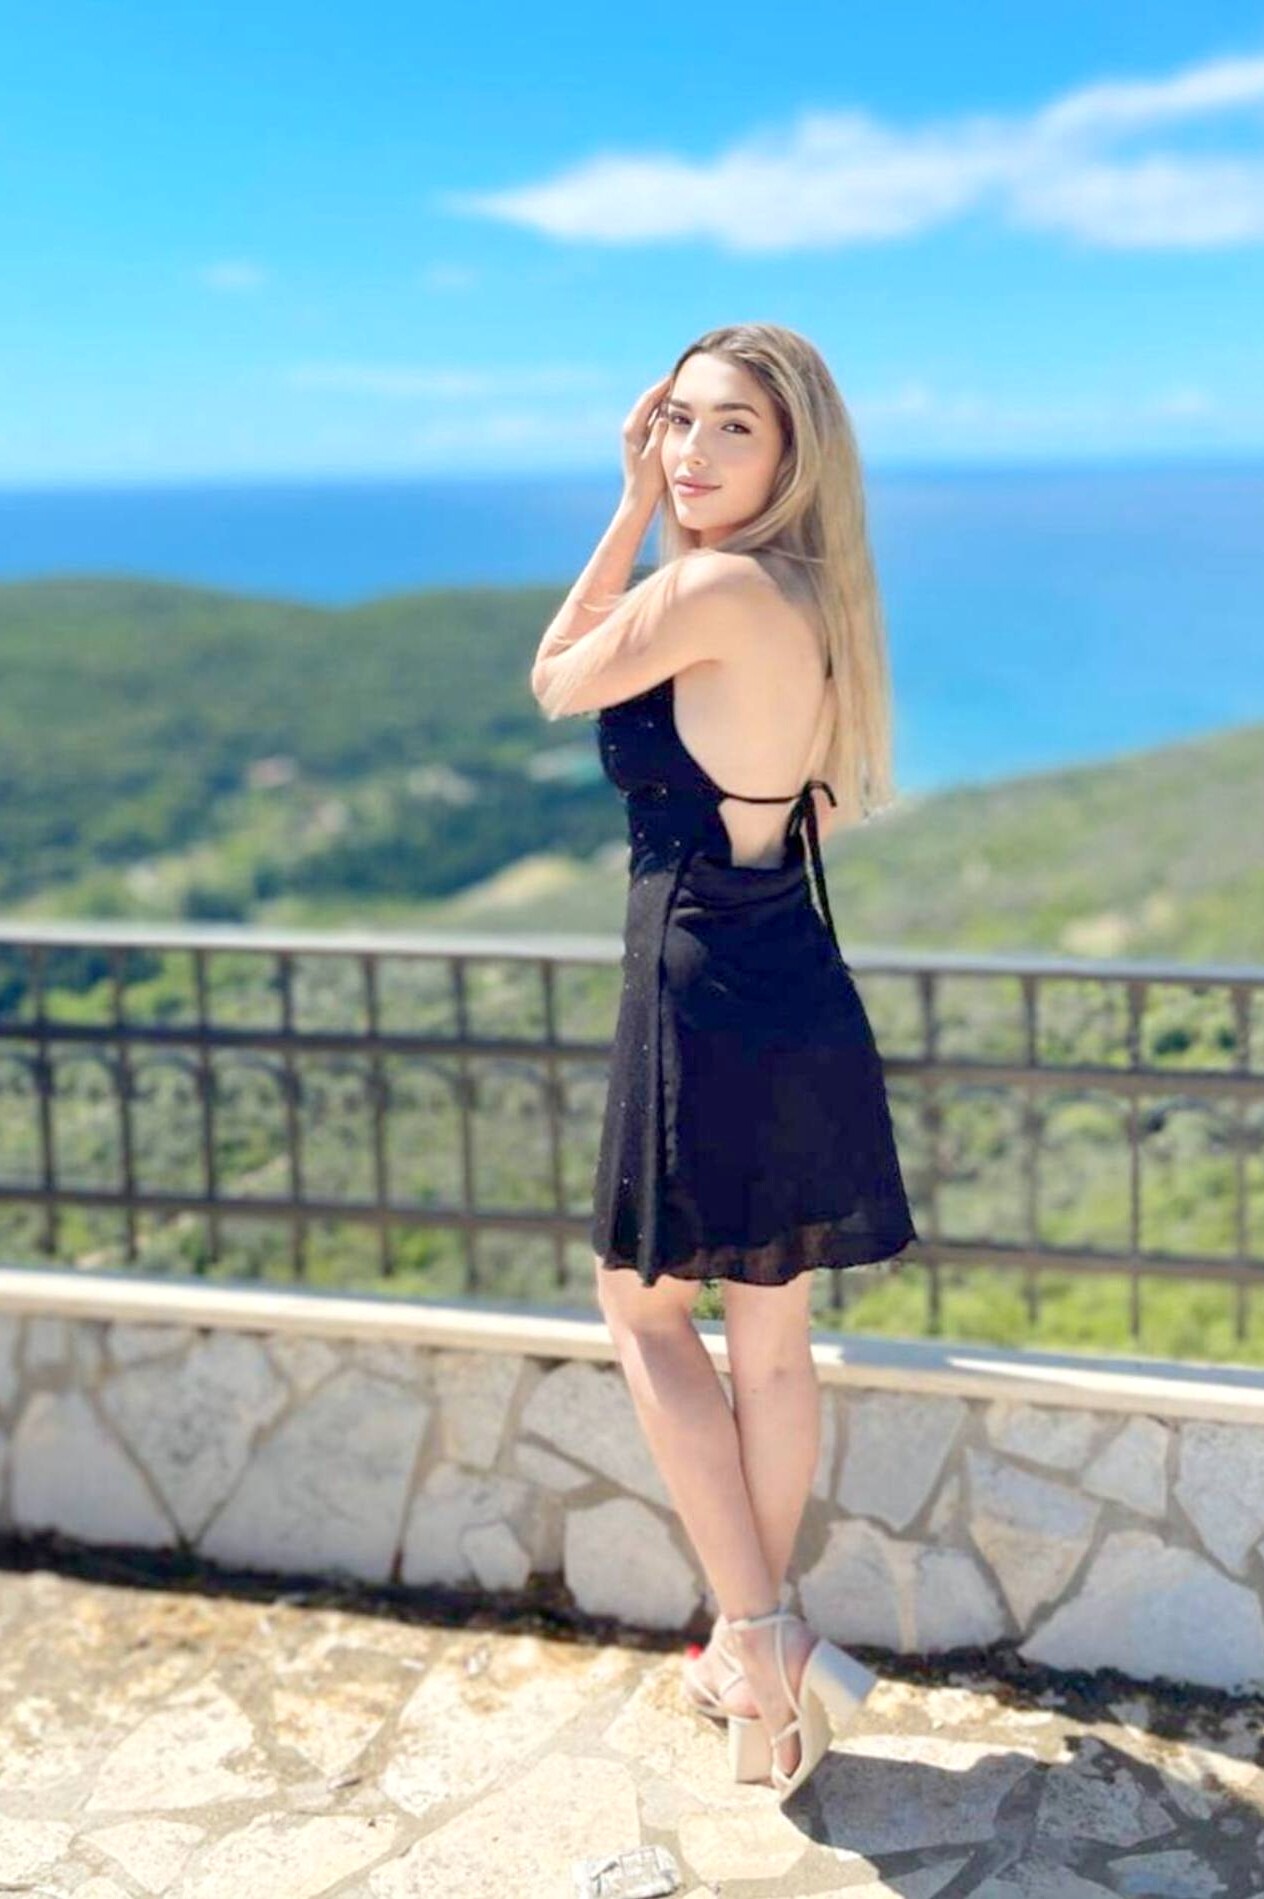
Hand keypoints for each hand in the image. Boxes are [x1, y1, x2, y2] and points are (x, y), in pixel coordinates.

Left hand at [620, 373, 672, 514]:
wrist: (638, 500)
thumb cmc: (647, 480)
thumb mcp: (655, 454)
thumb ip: (659, 431)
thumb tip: (665, 411)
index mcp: (632, 429)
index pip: (648, 399)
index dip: (663, 385)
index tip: (677, 374)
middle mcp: (631, 429)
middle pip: (649, 402)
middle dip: (664, 389)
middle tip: (681, 376)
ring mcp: (636, 436)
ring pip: (652, 411)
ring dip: (666, 401)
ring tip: (682, 390)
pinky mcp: (642, 443)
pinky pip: (655, 421)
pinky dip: (665, 414)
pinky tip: (679, 413)